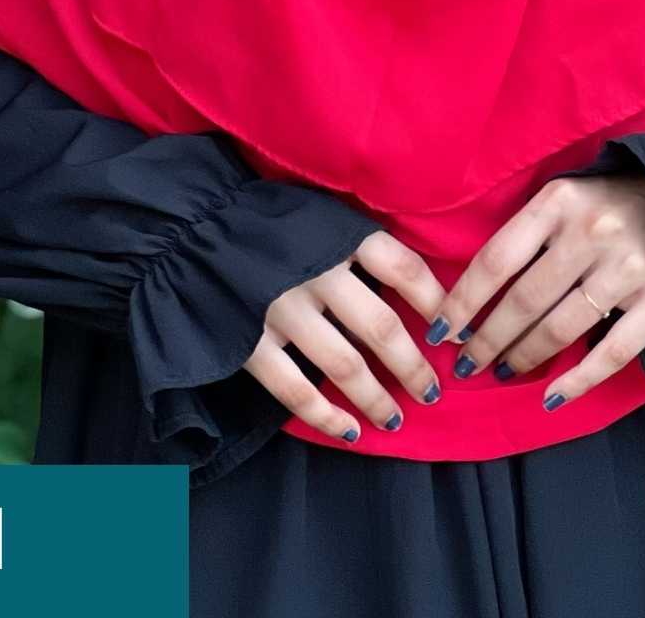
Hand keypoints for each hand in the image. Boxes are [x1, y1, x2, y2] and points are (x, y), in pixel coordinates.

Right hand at [243, 229, 446, 442]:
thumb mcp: (322, 214)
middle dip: (413, 366)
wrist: (194, 225)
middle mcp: (316, 272)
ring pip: (345, 365)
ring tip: (396, 418)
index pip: (404, 269)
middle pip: (381, 328)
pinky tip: (349, 431)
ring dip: (377, 398)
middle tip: (431, 390)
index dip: (436, 303)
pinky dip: (326, 416)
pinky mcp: (250, 342)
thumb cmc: (270, 219)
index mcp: (340, 234)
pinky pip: (295, 391)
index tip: (451, 332)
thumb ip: (359, 244)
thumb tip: (413, 284)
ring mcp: (282, 309)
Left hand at [428, 170, 644, 410]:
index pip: (496, 260)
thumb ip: (532, 229)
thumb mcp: (569, 194)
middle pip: (523, 301)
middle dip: (487, 339)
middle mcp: (590, 233)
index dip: (463, 301)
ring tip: (503, 371)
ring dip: (524, 357)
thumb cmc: (619, 196)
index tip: (441, 329)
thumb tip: (479, 285)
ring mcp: (627, 269)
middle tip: (467, 362)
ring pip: (560, 329)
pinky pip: (612, 353)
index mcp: (559, 201)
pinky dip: (578, 381)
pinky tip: (552, 398)